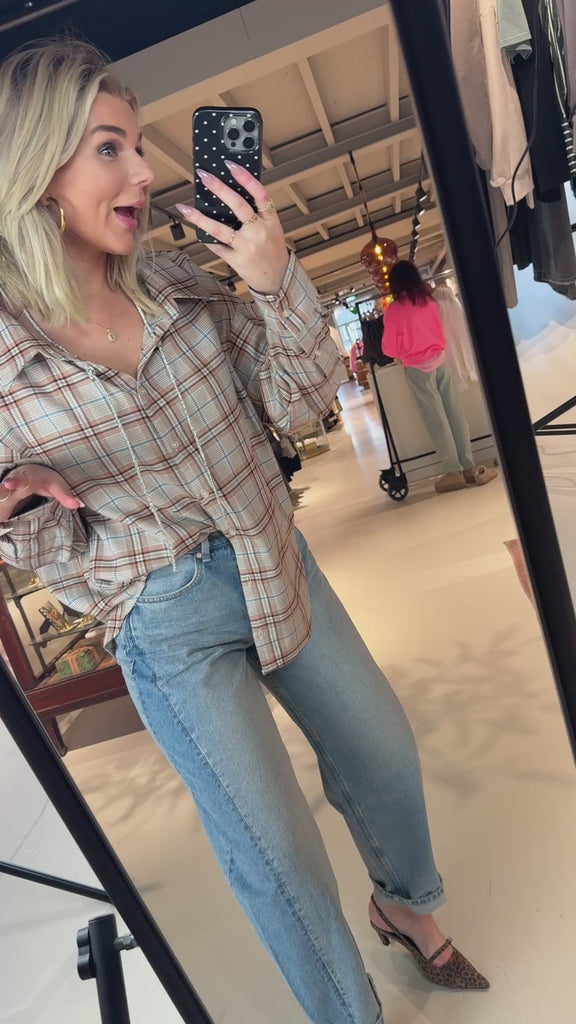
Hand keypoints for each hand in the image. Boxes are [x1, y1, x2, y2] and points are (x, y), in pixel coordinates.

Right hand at [0, 465, 83, 521]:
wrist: (27, 473)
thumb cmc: (42, 479)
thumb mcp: (55, 484)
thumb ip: (65, 494)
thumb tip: (79, 504)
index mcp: (26, 479)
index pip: (20, 479)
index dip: (14, 482)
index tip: (9, 484)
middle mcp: (10, 487)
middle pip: (1, 491)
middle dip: (1, 492)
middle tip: (2, 491)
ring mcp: (2, 495)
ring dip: (0, 511)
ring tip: (0, 522)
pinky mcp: (1, 504)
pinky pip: (1, 516)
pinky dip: (1, 524)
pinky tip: (0, 537)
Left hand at [176, 162, 288, 294]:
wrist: (278, 279)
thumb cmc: (272, 249)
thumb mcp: (272, 228)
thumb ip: (257, 212)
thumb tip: (229, 193)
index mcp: (271, 220)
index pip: (260, 194)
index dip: (245, 178)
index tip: (230, 164)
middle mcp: (259, 232)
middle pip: (238, 206)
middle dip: (219, 188)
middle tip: (204, 175)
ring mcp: (247, 247)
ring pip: (220, 229)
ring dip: (200, 218)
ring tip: (185, 208)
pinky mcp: (237, 261)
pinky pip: (217, 247)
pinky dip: (206, 238)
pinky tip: (196, 230)